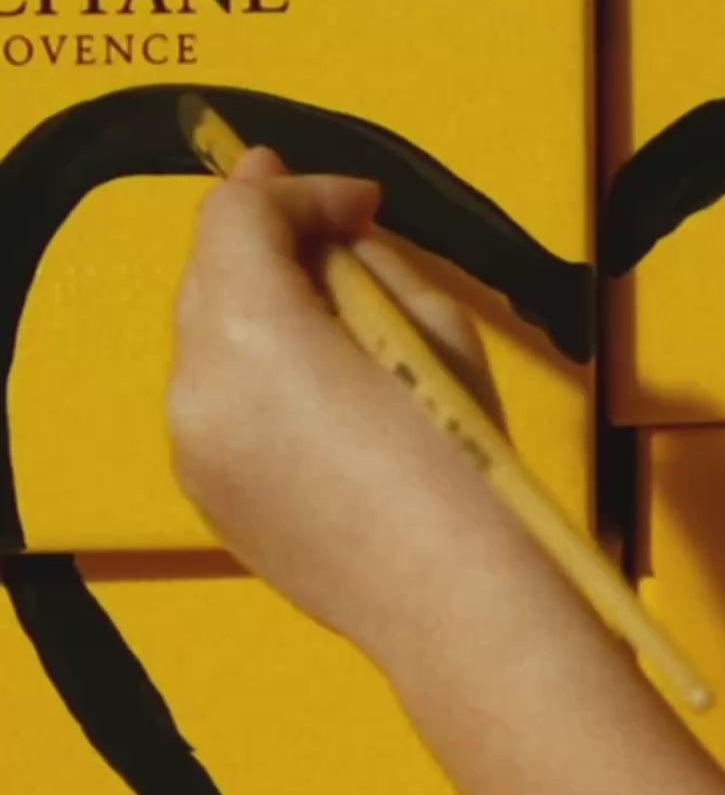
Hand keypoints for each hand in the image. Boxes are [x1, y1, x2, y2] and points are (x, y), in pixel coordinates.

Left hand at [167, 146, 533, 678]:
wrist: (453, 603)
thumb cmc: (463, 461)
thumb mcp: (434, 328)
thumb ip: (370, 266)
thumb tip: (338, 247)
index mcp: (250, 332)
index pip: (240, 216)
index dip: (301, 191)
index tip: (363, 202)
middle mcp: (196, 385)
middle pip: (208, 272)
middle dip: (268, 240)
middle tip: (333, 226)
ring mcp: (191, 450)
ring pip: (207, 341)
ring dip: (258, 308)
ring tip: (329, 312)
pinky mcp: (207, 498)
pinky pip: (218, 406)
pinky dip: (254, 376)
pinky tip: (316, 394)